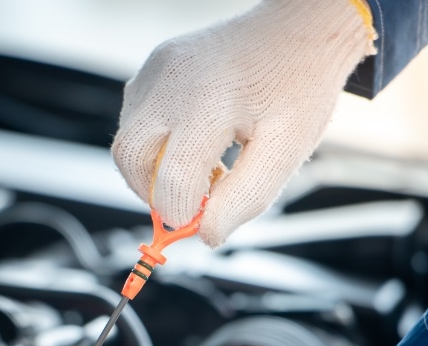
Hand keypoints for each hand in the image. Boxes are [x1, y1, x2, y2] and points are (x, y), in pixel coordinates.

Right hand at [112, 0, 375, 245]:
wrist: (300, 29)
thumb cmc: (298, 86)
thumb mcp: (286, 150)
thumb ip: (246, 198)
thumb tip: (206, 235)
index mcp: (209, 103)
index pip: (172, 179)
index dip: (183, 213)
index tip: (202, 221)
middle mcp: (172, 82)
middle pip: (129, 158)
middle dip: (152, 193)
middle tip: (191, 201)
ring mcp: (157, 68)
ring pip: (127, 139)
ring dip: (154, 168)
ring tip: (204, 167)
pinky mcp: (154, 64)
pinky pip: (136, 116)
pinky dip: (156, 142)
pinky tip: (195, 141)